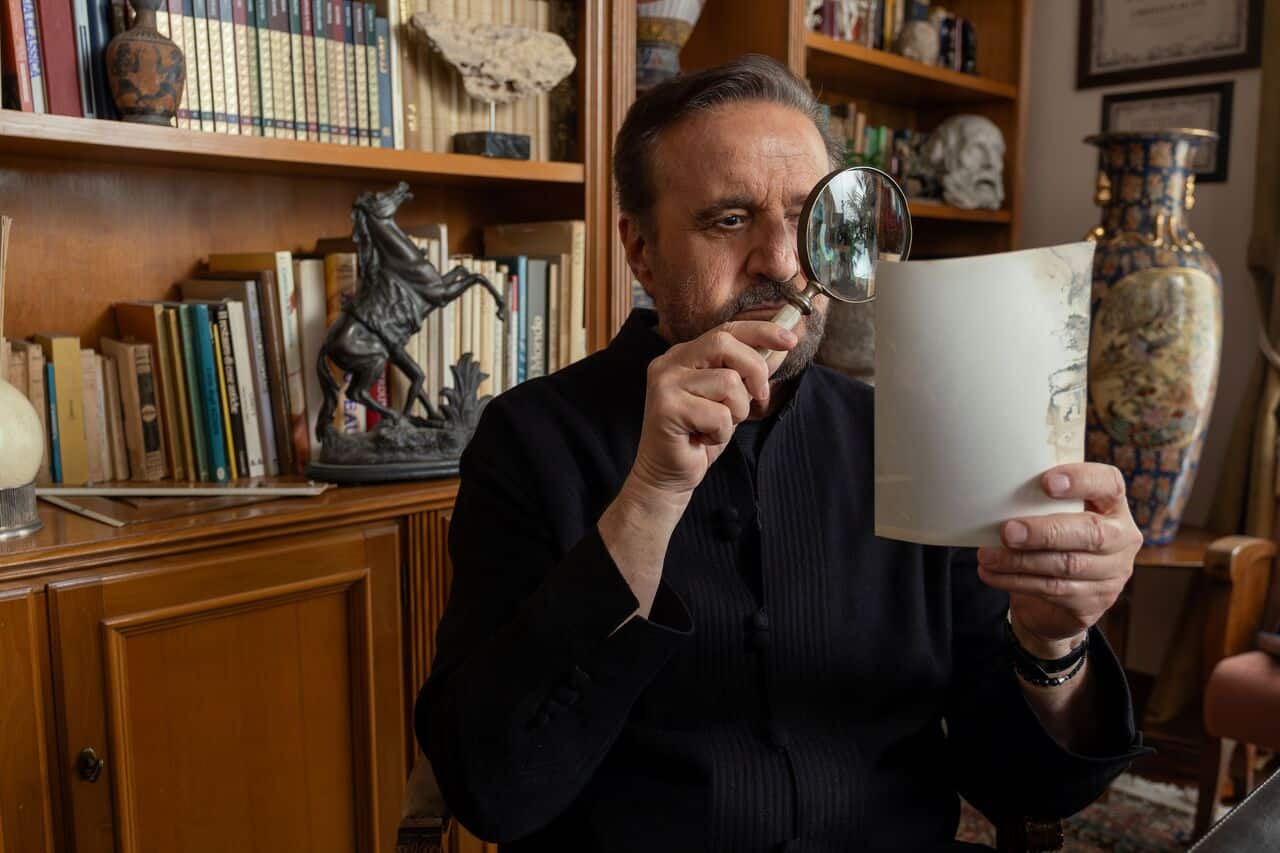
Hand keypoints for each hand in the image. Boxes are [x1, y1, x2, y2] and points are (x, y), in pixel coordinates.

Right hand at [630, 321, 795, 499]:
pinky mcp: (667, 409)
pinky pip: (718, 414)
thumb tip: (780, 347)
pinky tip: (704, 439)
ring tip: (718, 426)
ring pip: (728, 382)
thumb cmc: (699, 435)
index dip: (760, 331)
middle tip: (760, 397)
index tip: (790, 339)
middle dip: (754, 369)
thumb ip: (750, 373)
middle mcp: (670, 363)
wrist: (668, 474)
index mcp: (684, 355)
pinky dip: (721, 432)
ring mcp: (665, 384)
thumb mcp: (731, 400)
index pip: (725, 330)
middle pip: (725, 344)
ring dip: (737, 411)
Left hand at [975, 463, 1142, 657]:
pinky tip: (992, 574)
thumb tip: (993, 487)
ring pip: (1068, 565)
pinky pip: (1054, 590)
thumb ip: (1038, 499)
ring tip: (987, 556)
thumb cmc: (1050, 539)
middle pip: (1091, 532)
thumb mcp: (1051, 513)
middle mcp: (1122, 538)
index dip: (1081, 480)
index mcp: (1113, 504)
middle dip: (1044, 532)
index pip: (1109, 483)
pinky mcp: (1096, 601)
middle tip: (1006, 531)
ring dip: (1021, 561)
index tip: (1045, 483)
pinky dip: (1017, 581)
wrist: (1056, 596)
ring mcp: (1114, 573)